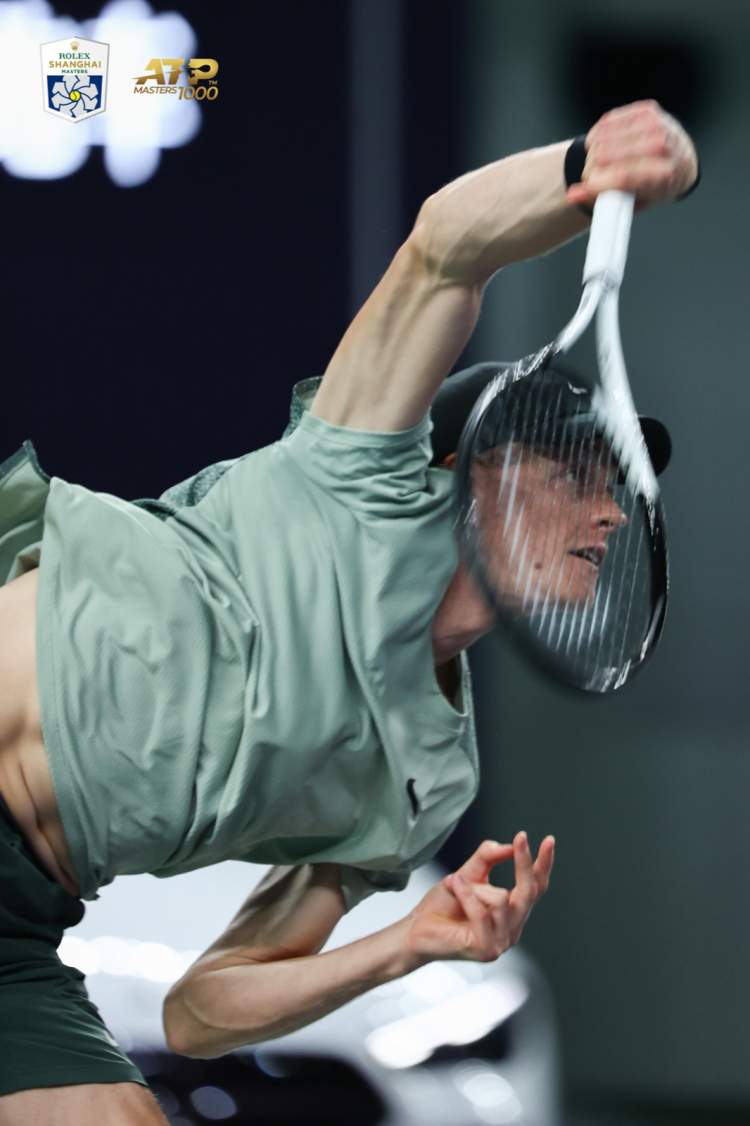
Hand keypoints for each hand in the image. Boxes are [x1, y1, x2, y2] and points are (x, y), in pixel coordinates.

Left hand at [402, 832, 554, 965]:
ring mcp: (501, 941)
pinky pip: (483, 913)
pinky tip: (454, 885)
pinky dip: (467, 895)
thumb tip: (508, 846)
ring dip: (474, 886)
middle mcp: (512, 928)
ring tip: (454, 883)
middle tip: (521, 838)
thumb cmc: (442, 905)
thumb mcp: (466, 873)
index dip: (543, 865)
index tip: (549, 841)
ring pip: (502, 899)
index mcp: (512, 912)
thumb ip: (487, 858)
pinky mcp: (486, 949)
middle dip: (525, 863)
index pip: (536, 887)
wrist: (416, 930)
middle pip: (529, 892)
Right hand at [565, 100, 698, 210]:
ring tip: (601, 162)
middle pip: (607, 155)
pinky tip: (605, 144)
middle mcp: (663, 146)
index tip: (585, 186)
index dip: (597, 183)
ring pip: (603, 137)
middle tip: (594, 176)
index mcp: (664, 175)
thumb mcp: (636, 202)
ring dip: (594, 152)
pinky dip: (600, 135)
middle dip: (592, 168)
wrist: (682, 159)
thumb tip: (573, 195)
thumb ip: (603, 199)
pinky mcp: (646, 110)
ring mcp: (655, 124)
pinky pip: (608, 121)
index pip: (622, 176)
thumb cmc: (656, 186)